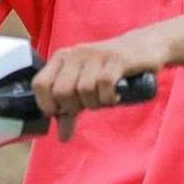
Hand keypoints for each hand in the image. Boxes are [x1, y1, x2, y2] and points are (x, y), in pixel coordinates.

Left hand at [31, 31, 167, 141]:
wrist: (143, 46)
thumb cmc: (109, 69)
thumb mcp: (86, 87)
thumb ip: (71, 111)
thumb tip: (62, 137)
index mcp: (62, 58)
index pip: (40, 84)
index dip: (48, 105)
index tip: (62, 112)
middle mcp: (76, 54)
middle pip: (61, 91)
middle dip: (74, 107)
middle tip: (88, 105)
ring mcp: (96, 55)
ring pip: (84, 90)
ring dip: (95, 103)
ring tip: (104, 98)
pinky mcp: (117, 59)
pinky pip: (105, 85)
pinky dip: (109, 97)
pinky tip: (115, 95)